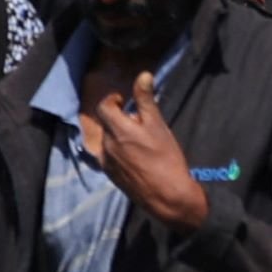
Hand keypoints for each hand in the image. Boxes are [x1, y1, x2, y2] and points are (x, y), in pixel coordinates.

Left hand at [93, 74, 207, 233]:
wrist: (167, 197)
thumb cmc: (166, 159)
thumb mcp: (158, 126)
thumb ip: (146, 100)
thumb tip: (143, 75)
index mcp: (117, 130)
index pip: (104, 106)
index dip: (113, 100)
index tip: (124, 101)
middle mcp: (106, 145)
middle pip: (106, 124)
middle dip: (118, 119)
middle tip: (138, 124)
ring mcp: (107, 163)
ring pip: (107, 141)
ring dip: (118, 137)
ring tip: (138, 143)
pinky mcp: (111, 176)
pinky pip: (109, 158)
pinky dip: (118, 153)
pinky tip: (135, 159)